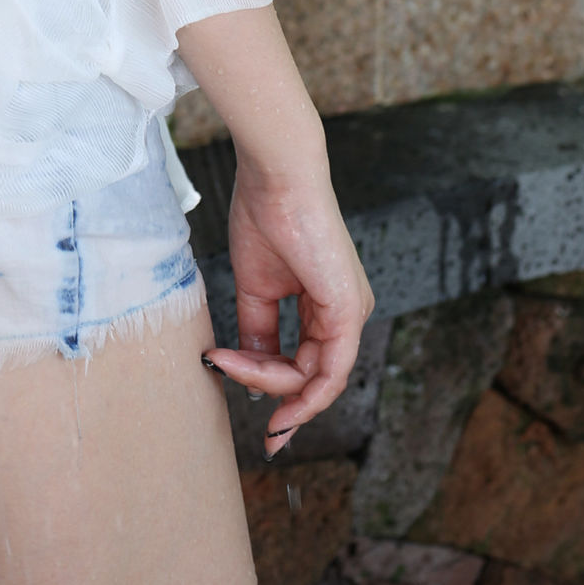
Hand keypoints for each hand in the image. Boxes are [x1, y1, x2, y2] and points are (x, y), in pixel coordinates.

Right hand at [202, 163, 374, 458]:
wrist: (275, 177)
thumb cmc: (265, 216)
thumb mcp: (256, 285)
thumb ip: (256, 330)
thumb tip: (245, 369)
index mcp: (327, 304)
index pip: (307, 364)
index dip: (278, 392)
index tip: (247, 407)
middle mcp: (346, 313)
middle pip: (312, 377)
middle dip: (276, 399)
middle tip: (237, 395)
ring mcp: (351, 313)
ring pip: (317, 379)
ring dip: (273, 385)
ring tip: (232, 368)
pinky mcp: (349, 311)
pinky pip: (330, 371)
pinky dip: (302, 392)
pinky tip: (274, 399)